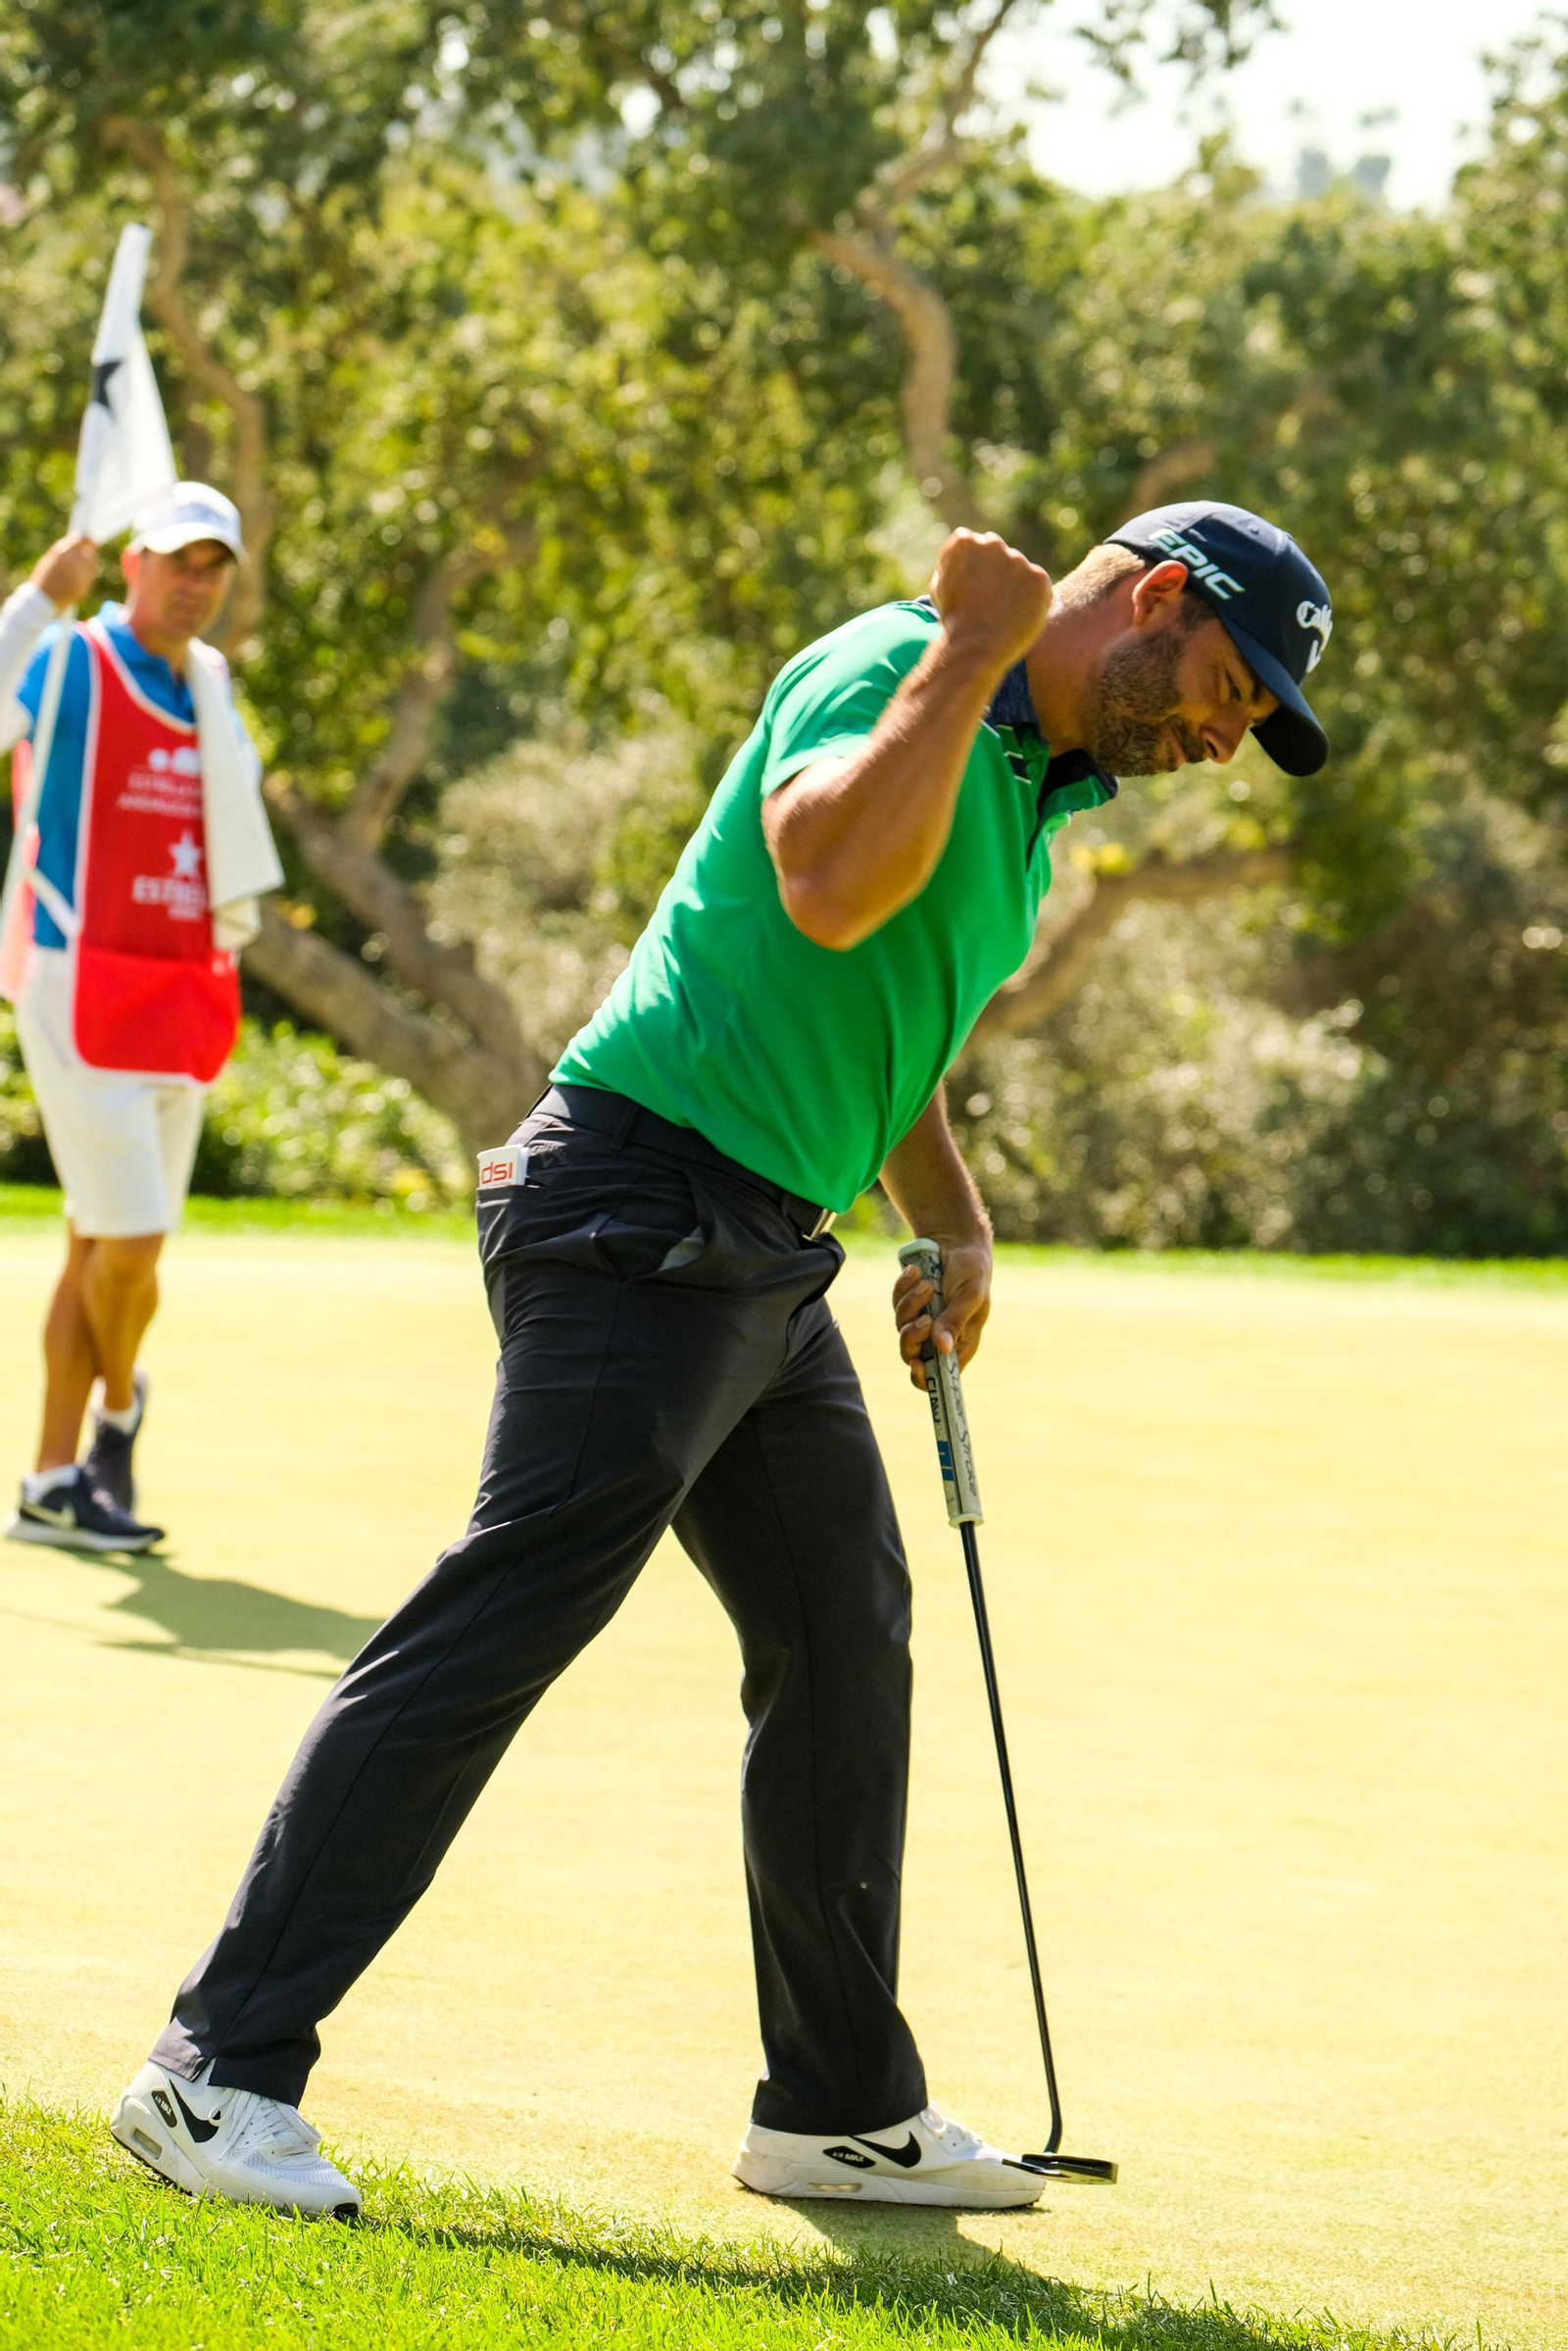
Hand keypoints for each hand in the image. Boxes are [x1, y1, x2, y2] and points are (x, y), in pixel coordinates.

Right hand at [31, 533, 98, 612]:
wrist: (43, 600)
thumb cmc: (43, 577)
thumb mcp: (50, 559)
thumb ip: (64, 550)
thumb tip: (77, 541)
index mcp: (64, 552)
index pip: (82, 539)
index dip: (87, 538)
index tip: (88, 538)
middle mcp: (75, 562)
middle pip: (91, 551)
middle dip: (91, 550)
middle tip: (91, 549)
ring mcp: (81, 575)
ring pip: (93, 564)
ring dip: (90, 562)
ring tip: (82, 564)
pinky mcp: (85, 586)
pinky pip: (91, 576)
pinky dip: (88, 574)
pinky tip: (80, 576)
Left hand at [893, 1233, 992, 1391]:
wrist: (957, 1241)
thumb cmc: (972, 1270)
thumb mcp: (970, 1295)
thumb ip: (955, 1320)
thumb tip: (942, 1348)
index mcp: (961, 1342)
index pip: (941, 1376)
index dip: (925, 1377)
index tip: (917, 1363)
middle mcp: (939, 1336)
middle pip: (912, 1353)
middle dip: (913, 1336)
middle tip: (924, 1317)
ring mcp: (922, 1319)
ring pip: (901, 1326)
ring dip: (911, 1303)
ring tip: (927, 1283)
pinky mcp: (908, 1303)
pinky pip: (896, 1303)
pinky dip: (903, 1287)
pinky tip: (916, 1272)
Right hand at [930, 528, 1051, 674]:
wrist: (975, 646)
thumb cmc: (953, 621)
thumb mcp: (940, 587)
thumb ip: (955, 566)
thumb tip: (966, 562)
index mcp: (964, 541)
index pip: (971, 544)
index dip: (971, 568)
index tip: (970, 587)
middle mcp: (992, 543)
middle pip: (996, 551)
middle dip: (994, 570)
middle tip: (989, 600)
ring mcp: (1018, 559)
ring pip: (1019, 569)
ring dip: (1014, 584)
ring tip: (1002, 613)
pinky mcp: (1039, 577)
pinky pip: (1038, 586)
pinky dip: (1033, 600)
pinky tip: (1018, 617)